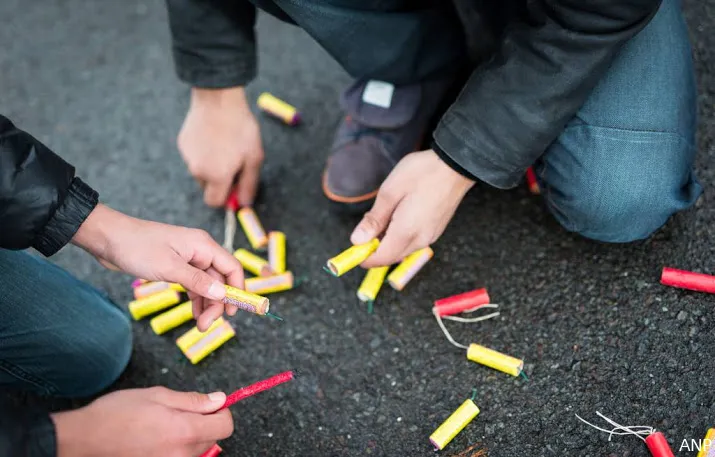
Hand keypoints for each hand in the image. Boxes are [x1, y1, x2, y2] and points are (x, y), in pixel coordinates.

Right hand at [52, 387, 232, 456]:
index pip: (225, 426)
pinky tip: (157, 439)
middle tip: (180, 412)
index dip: (221, 412)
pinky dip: (175, 447)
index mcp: (184, 431)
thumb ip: (192, 400)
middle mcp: (181, 454)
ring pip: (196, 450)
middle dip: (204, 423)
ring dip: (189, 436)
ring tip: (164, 425)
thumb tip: (218, 400)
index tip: (211, 405)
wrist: (84, 439)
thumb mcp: (157, 395)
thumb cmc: (116, 414)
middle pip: (212, 438)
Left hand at [72, 204, 244, 329]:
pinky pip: (193, 285)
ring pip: (207, 285)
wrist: (108, 239)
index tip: (232, 311)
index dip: (237, 289)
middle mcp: (200, 251)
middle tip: (206, 325)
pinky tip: (194, 313)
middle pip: (220, 280)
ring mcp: (188, 259)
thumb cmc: (138, 247)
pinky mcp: (175, 266)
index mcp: (203, 246)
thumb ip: (198, 282)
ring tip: (200, 324)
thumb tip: (223, 294)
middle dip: (217, 303)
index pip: (232, 267)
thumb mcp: (169, 268)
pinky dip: (196, 299)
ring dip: (206, 304)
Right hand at [178, 87, 263, 206]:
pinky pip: (194, 156)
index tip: (236, 186)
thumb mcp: (254, 158)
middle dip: (219, 181)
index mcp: (216, 176)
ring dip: (212, 165)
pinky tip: (214, 136)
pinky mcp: (182, 144)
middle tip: (234, 161)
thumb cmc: (240, 128)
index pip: (214, 202)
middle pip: (208, 187)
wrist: (219, 99)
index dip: (226, 197)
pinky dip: (204, 152)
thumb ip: (248, 185)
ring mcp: (187, 157)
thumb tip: (244, 205)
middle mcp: (197, 170)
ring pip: (201, 171)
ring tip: (225, 144)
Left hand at [350, 149, 473, 266]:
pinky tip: (398, 216)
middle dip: (375, 248)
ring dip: (387, 241)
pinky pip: (413, 242)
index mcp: (406, 232)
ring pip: (402, 250)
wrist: (456, 165)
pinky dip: (400, 236)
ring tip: (384, 215)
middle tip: (367, 225)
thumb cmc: (423, 173)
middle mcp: (420, 240)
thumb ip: (374, 219)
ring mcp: (430, 236)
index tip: (353, 247)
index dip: (363, 257)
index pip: (380, 259)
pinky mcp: (436, 231)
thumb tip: (357, 240)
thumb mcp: (390, 191)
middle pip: (391, 257)